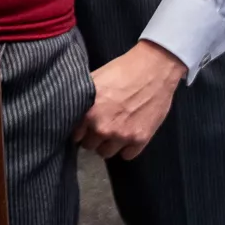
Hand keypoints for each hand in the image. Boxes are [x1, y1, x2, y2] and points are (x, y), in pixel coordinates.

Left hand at [76, 40, 188, 158]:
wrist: (154, 69)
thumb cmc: (122, 70)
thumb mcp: (94, 80)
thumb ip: (82, 100)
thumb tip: (71, 111)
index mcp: (88, 113)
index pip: (75, 135)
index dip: (80, 130)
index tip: (85, 126)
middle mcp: (103, 127)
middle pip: (89, 145)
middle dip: (93, 137)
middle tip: (100, 126)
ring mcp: (123, 135)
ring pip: (106, 153)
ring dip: (108, 144)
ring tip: (113, 131)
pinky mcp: (141, 139)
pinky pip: (127, 155)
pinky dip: (126, 148)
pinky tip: (128, 135)